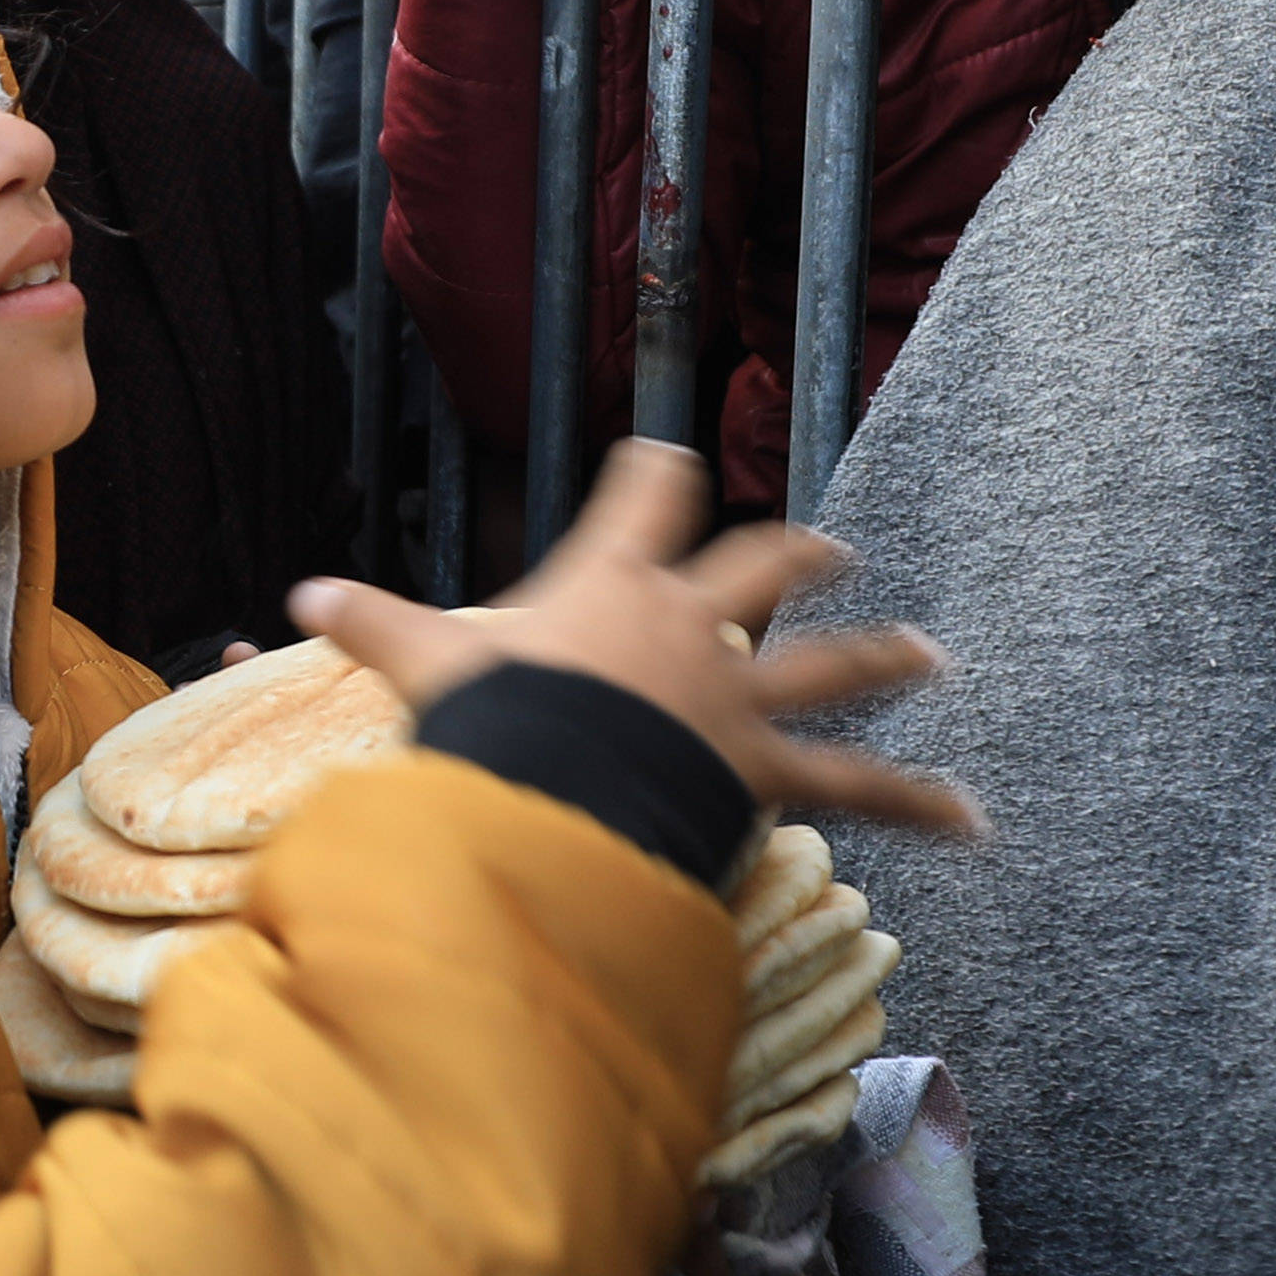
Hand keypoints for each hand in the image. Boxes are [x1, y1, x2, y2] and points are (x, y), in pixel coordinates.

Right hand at [292, 438, 977, 838]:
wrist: (556, 782)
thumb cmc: (495, 719)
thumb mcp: (429, 666)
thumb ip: (374, 625)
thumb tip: (299, 595)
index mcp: (613, 583)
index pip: (644, 497)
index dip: (656, 473)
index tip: (667, 455)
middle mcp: (690, 624)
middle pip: (761, 561)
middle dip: (796, 550)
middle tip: (836, 544)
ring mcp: (738, 693)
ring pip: (830, 665)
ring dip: (883, 662)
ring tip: (932, 658)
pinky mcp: (768, 767)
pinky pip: (859, 787)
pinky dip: (918, 802)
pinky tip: (975, 819)